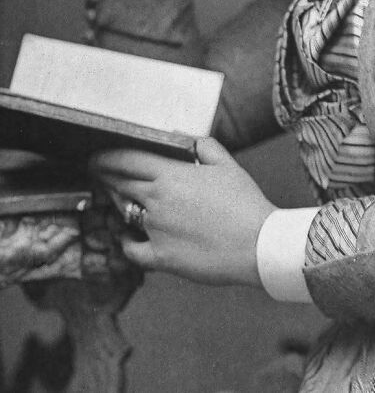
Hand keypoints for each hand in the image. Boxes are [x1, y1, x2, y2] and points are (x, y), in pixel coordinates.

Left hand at [90, 138, 275, 285]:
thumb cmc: (245, 204)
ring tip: (114, 198)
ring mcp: (155, 230)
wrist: (257, 245)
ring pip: (124, 213)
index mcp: (171, 175)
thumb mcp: (228, 165)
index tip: (96, 156)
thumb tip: (187, 138)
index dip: (107, 157)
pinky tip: (126, 237)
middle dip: (104, 176)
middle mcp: (157, 201)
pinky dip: (125, 242)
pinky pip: (131, 249)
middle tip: (98, 173)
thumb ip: (204, 147)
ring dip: (116, 203)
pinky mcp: (160, 257)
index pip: (127, 160)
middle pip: (118, 184)